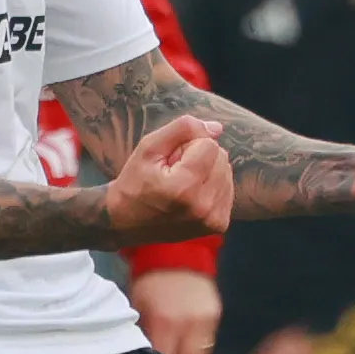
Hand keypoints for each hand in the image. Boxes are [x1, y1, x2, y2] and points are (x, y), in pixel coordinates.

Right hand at [103, 112, 233, 244]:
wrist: (126, 223)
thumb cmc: (134, 182)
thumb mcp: (148, 147)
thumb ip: (183, 129)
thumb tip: (217, 128)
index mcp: (183, 188)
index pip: (209, 145)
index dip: (189, 145)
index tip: (171, 159)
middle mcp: (203, 207)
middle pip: (221, 158)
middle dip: (200, 157)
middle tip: (175, 172)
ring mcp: (213, 219)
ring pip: (227, 172)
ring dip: (208, 171)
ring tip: (183, 184)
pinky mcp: (218, 225)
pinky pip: (228, 189)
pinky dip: (212, 186)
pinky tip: (192, 194)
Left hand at [128, 265, 220, 353]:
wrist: (179, 252)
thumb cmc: (151, 282)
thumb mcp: (138, 306)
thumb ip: (142, 334)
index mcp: (165, 322)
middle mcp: (189, 324)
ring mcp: (206, 321)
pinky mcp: (216, 316)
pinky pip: (208, 344)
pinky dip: (197, 347)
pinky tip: (186, 342)